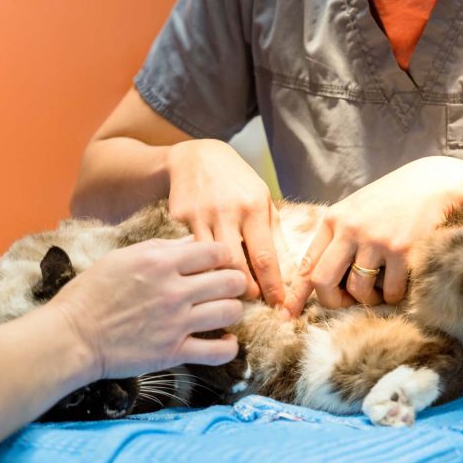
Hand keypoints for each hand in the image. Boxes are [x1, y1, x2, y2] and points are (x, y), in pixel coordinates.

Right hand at [51, 237, 245, 378]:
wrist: (73, 337)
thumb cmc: (91, 293)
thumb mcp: (123, 257)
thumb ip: (162, 248)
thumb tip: (192, 242)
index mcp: (161, 262)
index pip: (216, 252)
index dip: (225, 255)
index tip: (221, 262)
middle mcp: (174, 290)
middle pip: (230, 281)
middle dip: (236, 282)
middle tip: (230, 287)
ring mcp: (176, 323)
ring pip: (229, 313)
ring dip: (233, 311)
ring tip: (226, 311)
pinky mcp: (173, 353)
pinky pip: (217, 352)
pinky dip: (228, 347)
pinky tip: (225, 342)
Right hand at [166, 139, 286, 306]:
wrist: (196, 156)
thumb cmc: (236, 181)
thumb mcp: (261, 196)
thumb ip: (271, 230)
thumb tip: (282, 269)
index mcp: (253, 206)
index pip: (265, 256)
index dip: (272, 286)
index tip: (278, 305)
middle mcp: (228, 210)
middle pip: (235, 264)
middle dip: (243, 289)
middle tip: (250, 300)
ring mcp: (201, 213)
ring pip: (209, 261)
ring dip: (219, 280)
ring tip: (226, 290)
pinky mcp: (180, 215)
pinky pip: (189, 249)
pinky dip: (197, 264)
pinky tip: (200, 270)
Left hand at [283, 157, 462, 316]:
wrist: (429, 183)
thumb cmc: (389, 200)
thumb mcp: (354, 210)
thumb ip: (336, 237)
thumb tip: (315, 278)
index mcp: (333, 219)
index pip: (306, 263)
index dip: (296, 293)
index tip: (287, 313)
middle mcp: (350, 229)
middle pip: (322, 281)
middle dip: (331, 300)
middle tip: (345, 302)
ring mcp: (376, 240)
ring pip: (358, 290)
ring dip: (368, 298)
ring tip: (378, 289)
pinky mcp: (402, 251)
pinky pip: (390, 291)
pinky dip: (393, 295)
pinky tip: (398, 282)